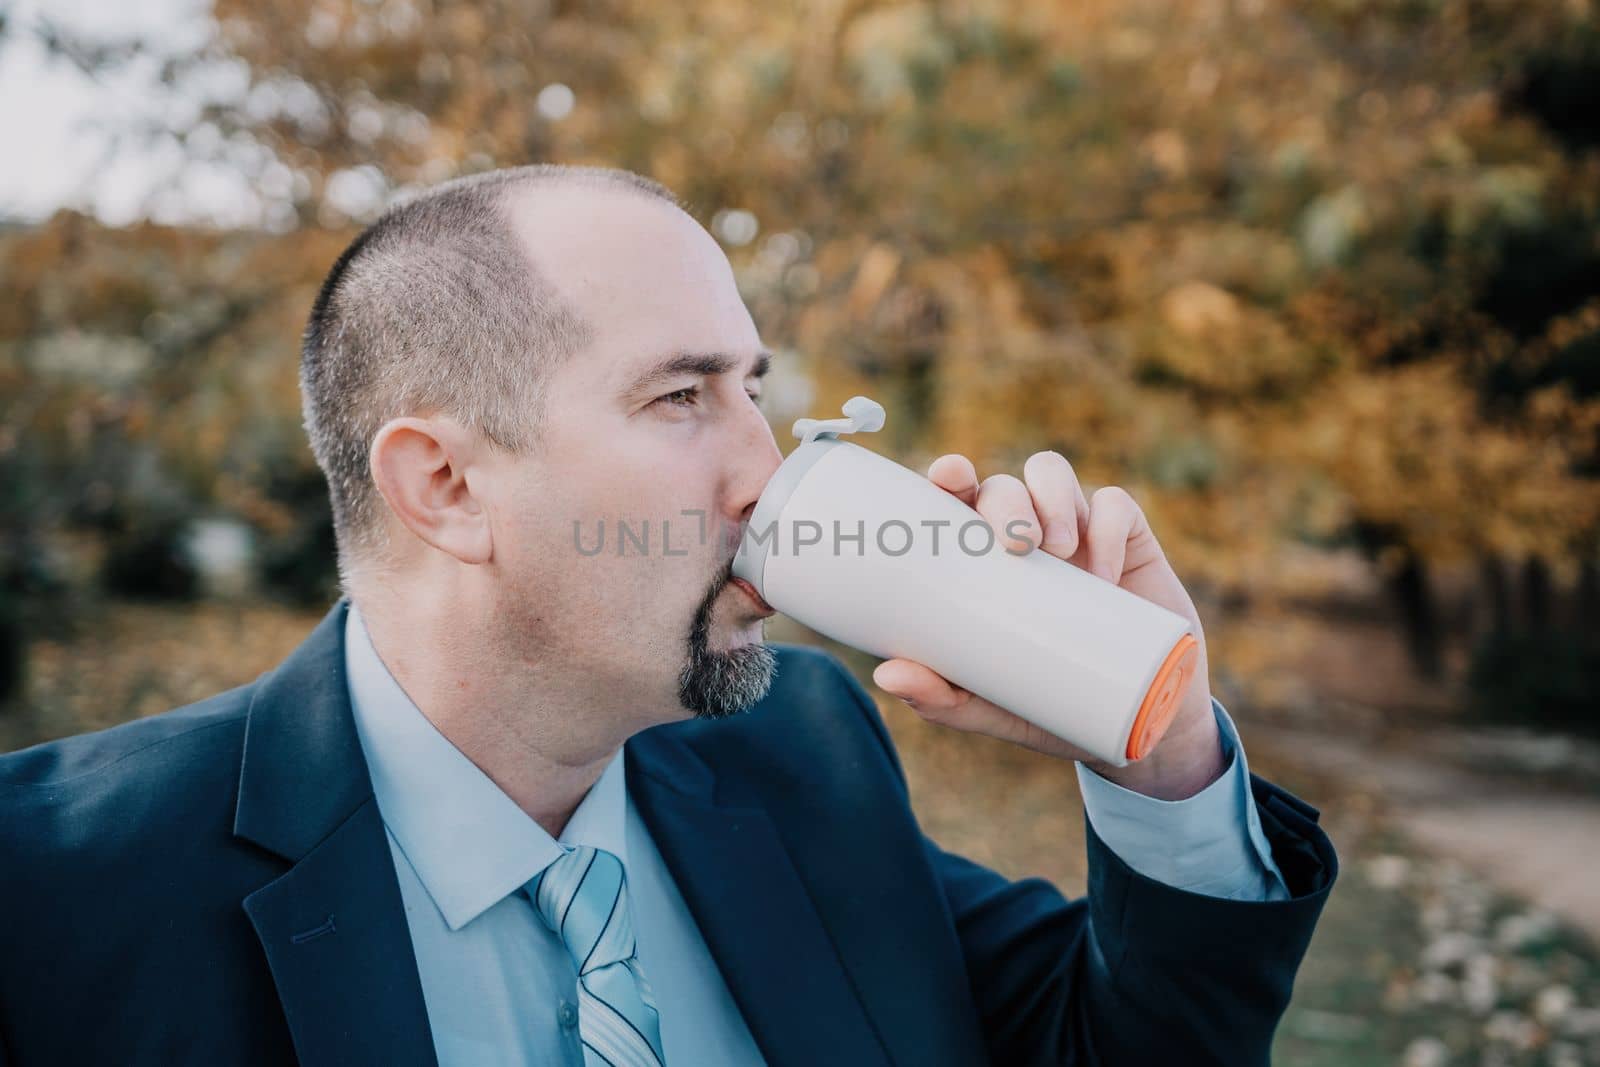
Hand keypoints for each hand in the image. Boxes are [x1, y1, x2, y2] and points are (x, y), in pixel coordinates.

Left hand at [871, 451, 1225, 799]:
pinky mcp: (1127, 539)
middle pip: (1004, 487)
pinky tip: (1105, 570)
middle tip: (1016, 542)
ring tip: (1059, 548)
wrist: (1139, 720)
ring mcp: (1074, 531)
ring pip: (1053, 476)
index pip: (956, 501)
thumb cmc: (1047, 701)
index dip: (950, 476)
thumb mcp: (989, 705)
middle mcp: (1022, 535)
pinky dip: (1108, 527)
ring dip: (1053, 499)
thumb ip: (941, 696)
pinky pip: (1116, 506)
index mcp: (978, 560)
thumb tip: (887, 676)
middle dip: (1006, 500)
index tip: (950, 476)